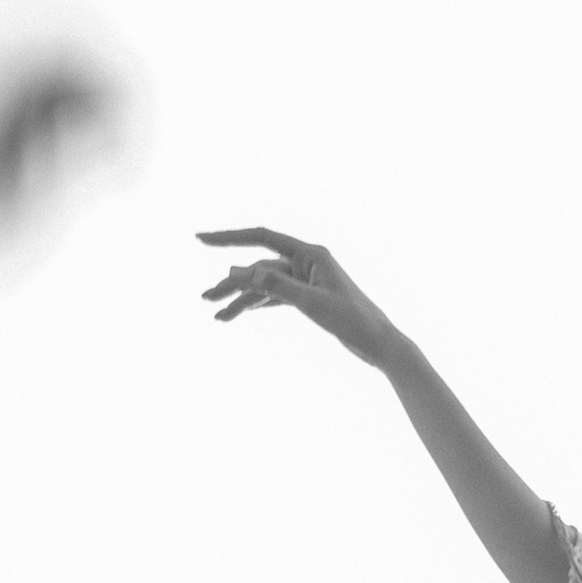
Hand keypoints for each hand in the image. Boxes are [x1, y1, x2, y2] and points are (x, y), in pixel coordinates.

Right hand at [197, 228, 404, 368]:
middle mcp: (307, 262)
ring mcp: (306, 280)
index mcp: (311, 254)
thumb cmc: (354, 321)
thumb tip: (238, 271)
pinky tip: (236, 314)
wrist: (380, 345)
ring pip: (264, 285)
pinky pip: (275, 297)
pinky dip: (256, 305)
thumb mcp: (312, 304)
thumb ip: (275, 286)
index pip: (262, 237)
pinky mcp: (308, 298)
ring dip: (241, 299)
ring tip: (217, 316)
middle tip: (204, 299)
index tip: (200, 239)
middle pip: (258, 267)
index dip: (229, 238)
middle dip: (232, 283)